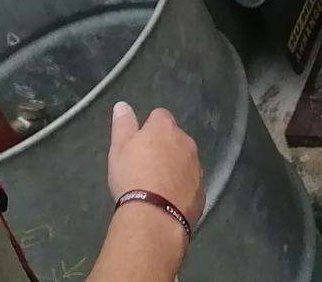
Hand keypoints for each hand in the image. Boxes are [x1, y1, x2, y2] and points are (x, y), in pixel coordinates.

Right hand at [107, 101, 203, 225]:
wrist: (155, 216)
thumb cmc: (132, 178)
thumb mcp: (118, 149)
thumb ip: (123, 124)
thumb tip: (123, 105)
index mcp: (165, 129)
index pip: (159, 116)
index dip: (149, 128)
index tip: (139, 144)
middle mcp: (186, 143)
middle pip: (175, 138)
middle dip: (165, 146)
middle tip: (146, 166)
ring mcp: (197, 167)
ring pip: (186, 160)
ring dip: (175, 166)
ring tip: (157, 186)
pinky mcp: (202, 190)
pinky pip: (191, 182)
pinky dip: (183, 186)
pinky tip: (169, 201)